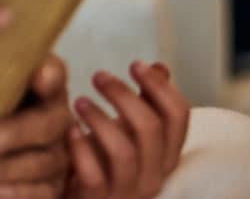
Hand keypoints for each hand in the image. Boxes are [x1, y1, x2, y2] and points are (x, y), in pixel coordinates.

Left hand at [0, 54, 73, 197]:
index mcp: (45, 83)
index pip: (54, 73)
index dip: (49, 75)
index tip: (38, 77)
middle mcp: (58, 115)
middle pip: (47, 124)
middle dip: (16, 133)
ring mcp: (60, 150)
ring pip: (42, 162)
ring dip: (5, 168)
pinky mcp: (55, 182)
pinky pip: (44, 192)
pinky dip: (17, 192)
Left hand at [66, 61, 190, 198]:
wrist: (81, 196)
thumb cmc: (105, 159)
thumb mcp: (130, 130)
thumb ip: (147, 103)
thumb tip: (160, 67)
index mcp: (166, 154)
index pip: (179, 116)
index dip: (160, 86)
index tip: (135, 64)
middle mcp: (153, 175)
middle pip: (151, 129)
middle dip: (123, 95)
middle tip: (98, 76)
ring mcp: (127, 192)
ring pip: (124, 152)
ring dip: (100, 119)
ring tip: (79, 101)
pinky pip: (94, 176)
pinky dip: (82, 150)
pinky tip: (70, 129)